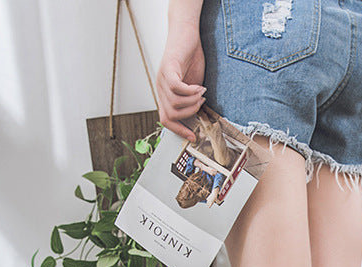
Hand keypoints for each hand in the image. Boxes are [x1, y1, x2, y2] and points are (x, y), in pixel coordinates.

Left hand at [157, 19, 206, 140]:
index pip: (166, 120)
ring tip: (201, 93)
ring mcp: (162, 79)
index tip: (193, 137)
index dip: (179, 131)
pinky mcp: (168, 68)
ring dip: (192, 102)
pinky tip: (199, 87)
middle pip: (171, 115)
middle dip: (190, 114)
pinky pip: (177, 89)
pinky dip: (191, 92)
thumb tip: (199, 119)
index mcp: (165, 94)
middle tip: (201, 103)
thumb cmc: (191, 59)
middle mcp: (160, 88)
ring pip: (175, 104)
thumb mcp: (192, 87)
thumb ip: (191, 101)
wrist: (187, 34)